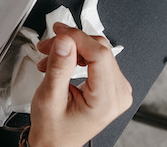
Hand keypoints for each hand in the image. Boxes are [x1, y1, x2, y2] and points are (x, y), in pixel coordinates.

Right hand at [28, 22, 132, 146]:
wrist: (56, 143)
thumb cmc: (53, 129)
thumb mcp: (49, 97)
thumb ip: (58, 67)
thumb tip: (65, 41)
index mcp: (106, 101)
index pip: (100, 54)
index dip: (77, 38)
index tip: (58, 32)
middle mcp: (118, 95)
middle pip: (100, 49)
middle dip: (71, 42)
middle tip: (47, 45)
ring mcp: (117, 90)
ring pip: (98, 50)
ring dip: (72, 48)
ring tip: (49, 56)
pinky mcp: (111, 85)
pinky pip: (98, 58)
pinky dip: (77, 55)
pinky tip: (61, 61)